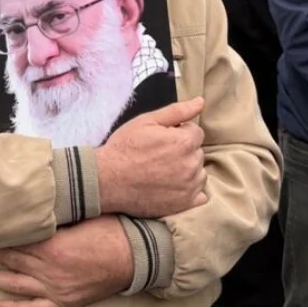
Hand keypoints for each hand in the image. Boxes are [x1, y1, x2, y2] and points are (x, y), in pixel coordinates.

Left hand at [0, 216, 133, 306]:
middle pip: (11, 259)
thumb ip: (57, 215)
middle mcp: (50, 270)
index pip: (15, 239)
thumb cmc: (112, 230)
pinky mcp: (64, 301)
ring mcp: (56, 289)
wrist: (136, 257)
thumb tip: (36, 203)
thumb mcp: (83, 215)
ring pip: (15, 285)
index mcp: (53, 246)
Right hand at [95, 98, 206, 217]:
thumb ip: (177, 111)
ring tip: (163, 172)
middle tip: (159, 156)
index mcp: (184, 142)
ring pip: (198, 173)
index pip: (196, 133)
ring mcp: (188, 187)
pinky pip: (200, 195)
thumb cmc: (124, 148)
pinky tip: (171, 187)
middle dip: (183, 151)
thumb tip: (200, 101)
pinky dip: (190, 190)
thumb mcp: (147, 122)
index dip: (178, 134)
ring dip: (187, 170)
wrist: (107, 180)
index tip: (161, 140)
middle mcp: (191, 165)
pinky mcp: (184, 204)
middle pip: (197, 153)